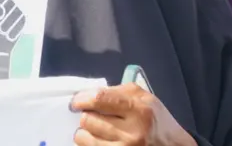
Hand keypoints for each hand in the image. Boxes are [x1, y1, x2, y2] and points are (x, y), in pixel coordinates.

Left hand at [71, 83, 196, 145]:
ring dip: (85, 131)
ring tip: (93, 128)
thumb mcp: (143, 97)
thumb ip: (116, 91)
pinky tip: (97, 140)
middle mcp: (132, 132)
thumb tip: (87, 94)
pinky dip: (88, 144)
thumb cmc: (155, 119)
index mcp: (138, 109)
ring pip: (85, 137)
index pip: (99, 99)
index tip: (76, 101)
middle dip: (86, 115)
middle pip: (89, 119)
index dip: (82, 99)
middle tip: (91, 115)